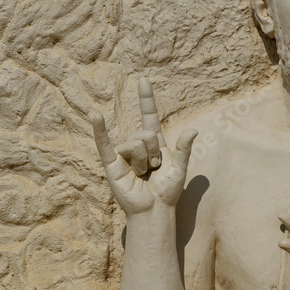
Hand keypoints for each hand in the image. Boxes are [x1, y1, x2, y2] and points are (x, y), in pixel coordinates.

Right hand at [91, 77, 197, 215]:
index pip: (148, 115)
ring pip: (135, 144)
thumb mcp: (180, 168)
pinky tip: (96, 117)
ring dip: (143, 162)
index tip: (143, 79)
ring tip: (143, 175)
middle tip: (154, 169)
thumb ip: (185, 149)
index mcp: (154, 142)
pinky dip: (99, 131)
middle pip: (146, 134)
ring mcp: (123, 153)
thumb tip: (193, 130)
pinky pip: (105, 144)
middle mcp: (136, 144)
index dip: (146, 98)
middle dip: (154, 153)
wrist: (154, 209)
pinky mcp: (112, 164)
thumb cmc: (167, 191)